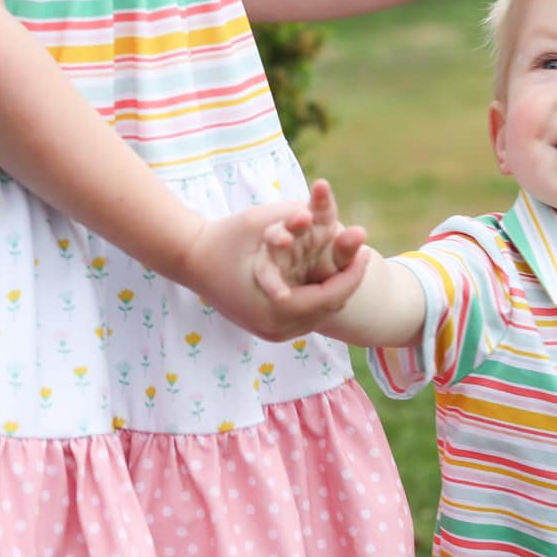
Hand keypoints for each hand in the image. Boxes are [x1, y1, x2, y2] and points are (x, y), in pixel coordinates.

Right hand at [179, 191, 368, 341]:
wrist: (189, 259)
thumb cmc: (227, 237)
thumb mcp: (267, 225)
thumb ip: (302, 225)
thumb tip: (337, 223)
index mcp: (278, 308)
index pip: (331, 297)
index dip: (353, 275)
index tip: (368, 252)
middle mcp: (276, 328)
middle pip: (328, 310)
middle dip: (347, 284)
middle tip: (362, 258)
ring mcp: (270, 333)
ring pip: (318, 316)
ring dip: (334, 292)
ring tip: (350, 267)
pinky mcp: (266, 330)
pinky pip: (303, 317)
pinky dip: (317, 298)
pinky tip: (326, 278)